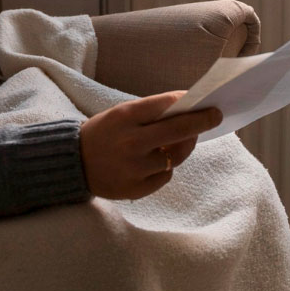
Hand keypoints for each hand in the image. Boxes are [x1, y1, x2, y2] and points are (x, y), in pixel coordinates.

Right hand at [78, 91, 220, 199]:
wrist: (72, 164)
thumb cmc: (102, 134)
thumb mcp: (119, 114)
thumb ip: (149, 113)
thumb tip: (187, 110)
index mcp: (124, 117)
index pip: (165, 105)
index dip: (187, 102)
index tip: (204, 101)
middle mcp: (131, 142)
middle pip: (178, 130)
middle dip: (202, 121)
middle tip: (217, 116)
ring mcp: (134, 168)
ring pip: (176, 156)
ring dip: (185, 146)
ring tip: (186, 139)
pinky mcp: (135, 189)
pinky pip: (165, 175)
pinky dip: (166, 166)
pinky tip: (158, 160)